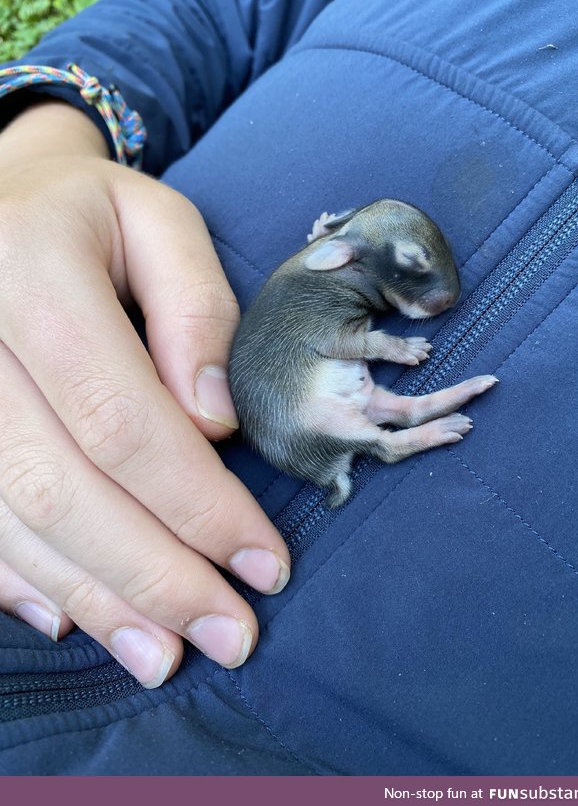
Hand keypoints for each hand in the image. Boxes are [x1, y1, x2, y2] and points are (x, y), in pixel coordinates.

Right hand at [0, 102, 289, 685]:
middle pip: (62, 486)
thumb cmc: (86, 213)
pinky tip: (78, 620)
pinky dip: (21, 582)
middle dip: (155, 575)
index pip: (122, 418)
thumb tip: (216, 424)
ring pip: (10, 519)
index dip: (198, 503)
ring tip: (166, 653)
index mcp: (30, 271)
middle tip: (230, 635)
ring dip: (94, 599)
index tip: (264, 562)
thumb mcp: (157, 221)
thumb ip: (197, 309)